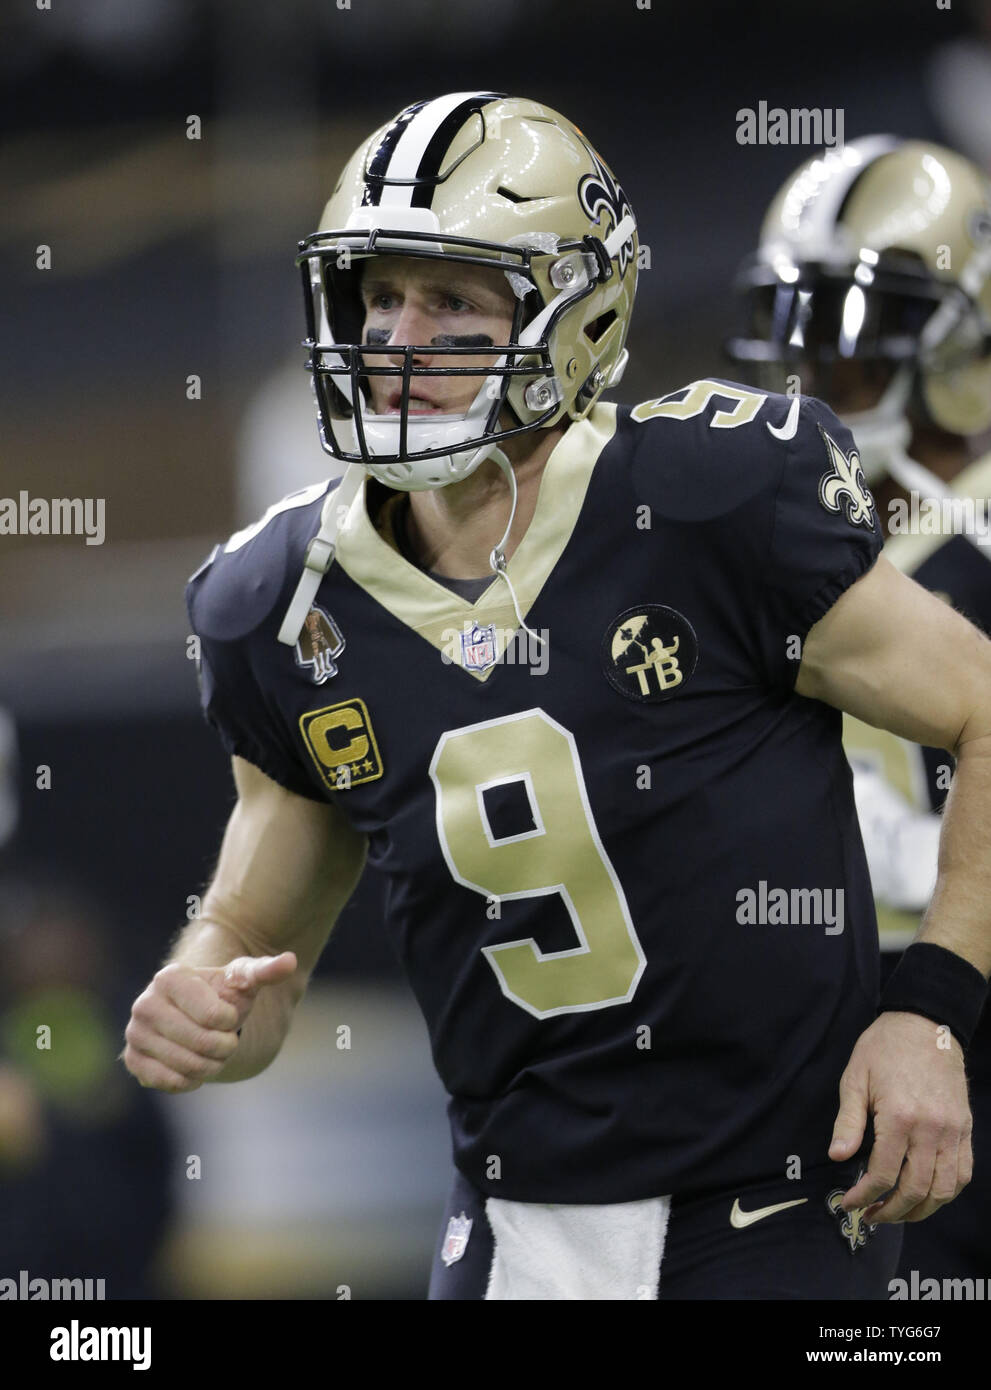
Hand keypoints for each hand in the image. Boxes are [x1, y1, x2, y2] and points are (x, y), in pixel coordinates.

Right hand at [121, 952, 297, 1092]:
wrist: (196, 1016)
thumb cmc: (223, 995)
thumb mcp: (245, 979)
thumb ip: (266, 971)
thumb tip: (290, 962)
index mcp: (170, 978)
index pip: (214, 1016)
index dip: (230, 1021)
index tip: (228, 1015)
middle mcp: (145, 1004)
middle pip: (202, 1043)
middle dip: (224, 1047)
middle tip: (226, 1040)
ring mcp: (135, 1033)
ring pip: (187, 1065)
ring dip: (211, 1065)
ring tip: (211, 1052)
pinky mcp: (132, 1060)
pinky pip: (169, 1082)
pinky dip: (191, 1080)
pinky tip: (194, 1067)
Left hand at [828, 1010, 972, 1221]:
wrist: (925, 1024)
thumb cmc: (884, 1048)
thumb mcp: (855, 1079)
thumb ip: (848, 1122)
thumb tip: (837, 1157)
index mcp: (900, 1118)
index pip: (884, 1175)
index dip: (864, 1196)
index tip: (850, 1204)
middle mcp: (931, 1129)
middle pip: (915, 1190)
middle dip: (891, 1212)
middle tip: (872, 1216)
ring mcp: (953, 1131)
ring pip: (944, 1190)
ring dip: (921, 1210)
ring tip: (898, 1213)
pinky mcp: (965, 1129)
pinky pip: (962, 1173)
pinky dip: (946, 1193)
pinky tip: (927, 1195)